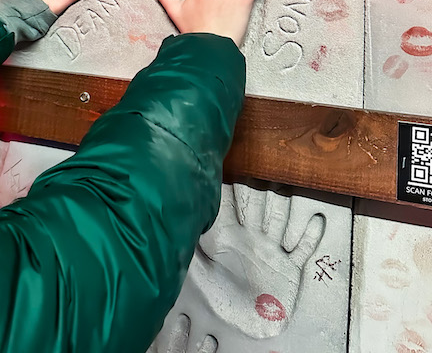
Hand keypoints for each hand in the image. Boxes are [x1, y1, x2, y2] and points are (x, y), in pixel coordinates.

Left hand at [193, 183, 324, 338]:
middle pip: (258, 206)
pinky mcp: (290, 266)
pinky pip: (304, 248)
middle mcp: (253, 237)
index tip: (232, 169)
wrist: (248, 326)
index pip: (231, 205)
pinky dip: (311, 235)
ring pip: (281, 220)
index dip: (231, 188)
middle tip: (263, 174)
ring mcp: (273, 249)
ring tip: (287, 195)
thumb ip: (193, 253)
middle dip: (260, 192)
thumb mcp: (202, 276)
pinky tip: (317, 220)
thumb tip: (178, 230)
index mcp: (231, 236)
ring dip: (285, 210)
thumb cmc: (223, 301)